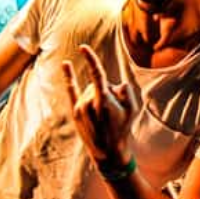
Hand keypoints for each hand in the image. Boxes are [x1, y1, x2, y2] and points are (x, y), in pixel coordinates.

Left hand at [62, 44, 136, 167]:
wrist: (108, 151)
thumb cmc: (123, 129)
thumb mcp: (133, 110)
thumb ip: (127, 93)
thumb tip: (118, 85)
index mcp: (103, 100)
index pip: (97, 75)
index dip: (90, 60)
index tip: (83, 47)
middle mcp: (88, 102)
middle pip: (98, 84)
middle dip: (109, 91)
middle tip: (116, 109)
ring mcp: (80, 107)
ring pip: (90, 89)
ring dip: (99, 95)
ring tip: (106, 114)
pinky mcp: (75, 111)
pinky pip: (71, 90)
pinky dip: (69, 77)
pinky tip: (66, 64)